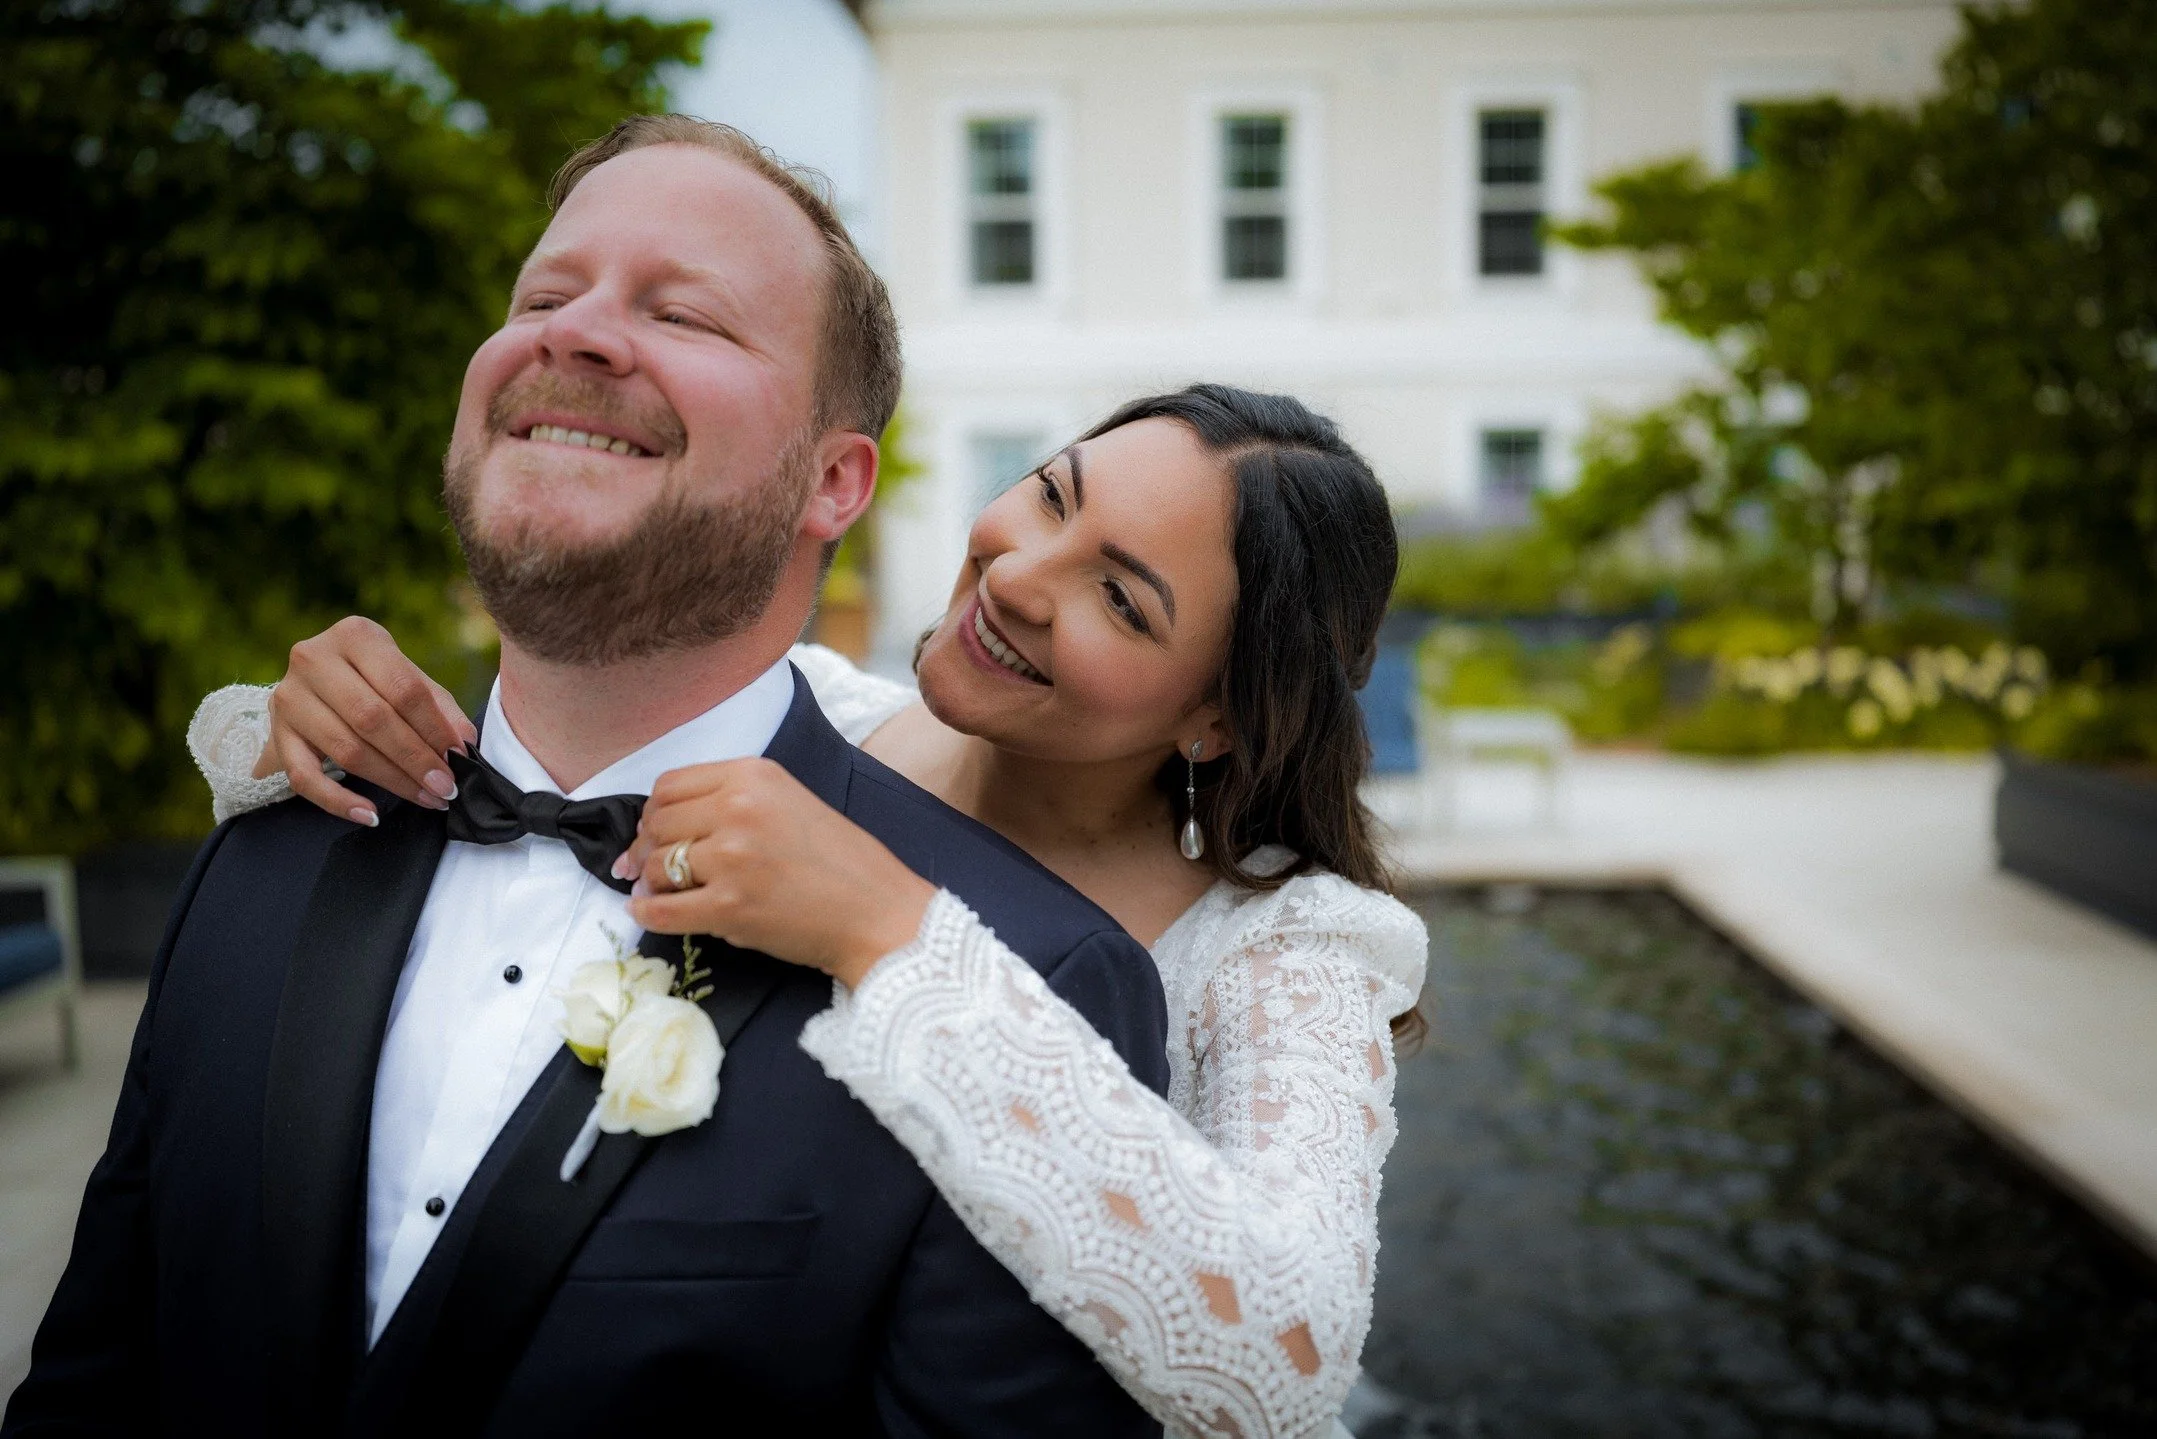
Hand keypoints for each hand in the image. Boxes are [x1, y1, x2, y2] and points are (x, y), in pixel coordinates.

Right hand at [260, 616, 478, 825]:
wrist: (314, 685)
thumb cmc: (373, 679)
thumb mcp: (407, 677)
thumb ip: (439, 707)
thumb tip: (465, 744)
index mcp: (355, 635)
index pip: (403, 688)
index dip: (435, 728)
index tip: (459, 758)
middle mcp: (314, 659)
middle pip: (373, 719)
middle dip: (416, 759)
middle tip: (446, 787)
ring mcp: (289, 697)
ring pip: (346, 749)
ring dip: (391, 781)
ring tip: (425, 798)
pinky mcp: (277, 734)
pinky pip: (305, 778)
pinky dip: (338, 802)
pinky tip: (369, 815)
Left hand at [621, 759, 935, 988]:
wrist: (878, 912)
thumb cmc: (840, 863)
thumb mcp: (789, 803)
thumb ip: (733, 803)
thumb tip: (660, 827)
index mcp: (753, 775)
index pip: (669, 785)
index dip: (654, 813)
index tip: (656, 833)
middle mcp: (738, 808)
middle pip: (657, 823)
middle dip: (646, 848)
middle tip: (649, 868)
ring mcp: (733, 857)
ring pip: (656, 865)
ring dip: (652, 882)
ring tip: (664, 892)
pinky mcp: (729, 906)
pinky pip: (662, 910)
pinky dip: (646, 913)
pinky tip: (647, 913)